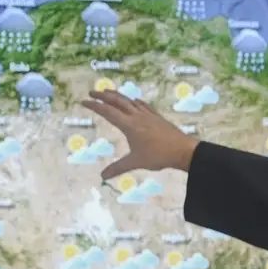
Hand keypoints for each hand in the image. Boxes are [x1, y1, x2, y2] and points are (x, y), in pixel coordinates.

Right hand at [81, 89, 199, 179]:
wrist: (183, 150)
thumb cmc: (158, 156)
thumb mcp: (135, 162)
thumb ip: (118, 168)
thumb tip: (102, 176)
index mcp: (129, 125)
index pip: (108, 112)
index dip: (94, 106)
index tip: (84, 101)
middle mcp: (137, 116)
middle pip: (117, 101)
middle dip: (103, 95)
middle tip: (92, 91)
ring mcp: (148, 115)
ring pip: (130, 101)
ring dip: (118, 95)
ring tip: (109, 92)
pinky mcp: (157, 117)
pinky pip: (143, 105)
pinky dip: (135, 101)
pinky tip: (134, 101)